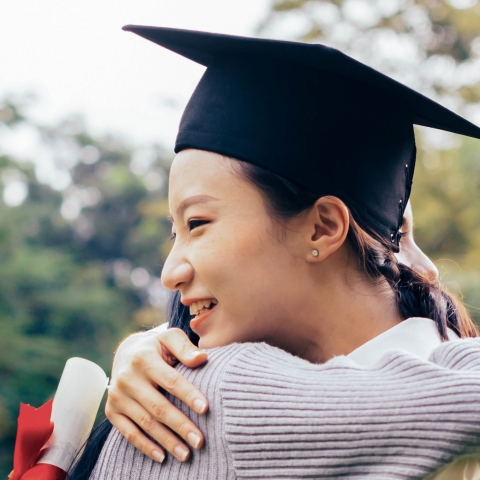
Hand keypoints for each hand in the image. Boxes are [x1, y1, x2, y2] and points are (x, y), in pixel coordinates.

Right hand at [105, 326, 207, 462]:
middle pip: (158, 406)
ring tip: (186, 453)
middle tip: (200, 441)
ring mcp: (117, 395)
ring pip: (145, 423)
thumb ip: (185, 347)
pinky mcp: (111, 410)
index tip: (206, 409)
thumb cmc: (157, 346)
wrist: (126, 351)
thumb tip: (202, 359)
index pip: (170, 380)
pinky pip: (128, 432)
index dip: (188, 394)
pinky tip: (162, 456)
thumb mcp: (170, 338)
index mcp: (144, 357)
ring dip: (166, 440)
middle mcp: (127, 377)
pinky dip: (145, 446)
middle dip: (180, 425)